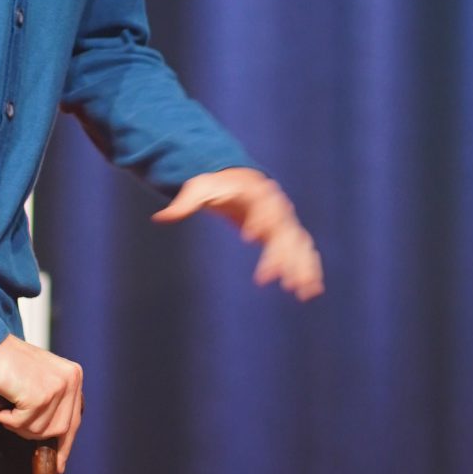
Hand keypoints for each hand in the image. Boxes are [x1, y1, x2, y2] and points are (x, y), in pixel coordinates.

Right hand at [0, 334, 84, 471]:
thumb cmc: (4, 361)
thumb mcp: (37, 379)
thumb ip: (51, 401)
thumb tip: (55, 435)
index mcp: (73, 376)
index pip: (74, 419)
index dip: (65, 445)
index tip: (59, 465)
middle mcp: (70, 380)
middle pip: (59, 430)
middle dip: (32, 433)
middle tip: (11, 420)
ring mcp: (57, 387)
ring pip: (40, 430)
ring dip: (16, 425)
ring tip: (4, 407)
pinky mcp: (39, 395)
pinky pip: (22, 424)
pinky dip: (6, 419)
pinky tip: (0, 405)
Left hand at [153, 168, 324, 299]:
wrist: (240, 181)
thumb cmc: (216, 185)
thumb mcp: (198, 190)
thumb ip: (183, 205)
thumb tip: (159, 218)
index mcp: (258, 193)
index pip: (262, 208)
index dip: (258, 222)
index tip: (249, 238)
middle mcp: (277, 207)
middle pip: (284, 232)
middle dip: (282, 256)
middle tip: (276, 280)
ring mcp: (284, 221)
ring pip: (298, 245)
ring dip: (302, 267)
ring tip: (305, 292)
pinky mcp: (286, 234)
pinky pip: (301, 251)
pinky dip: (308, 267)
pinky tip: (312, 289)